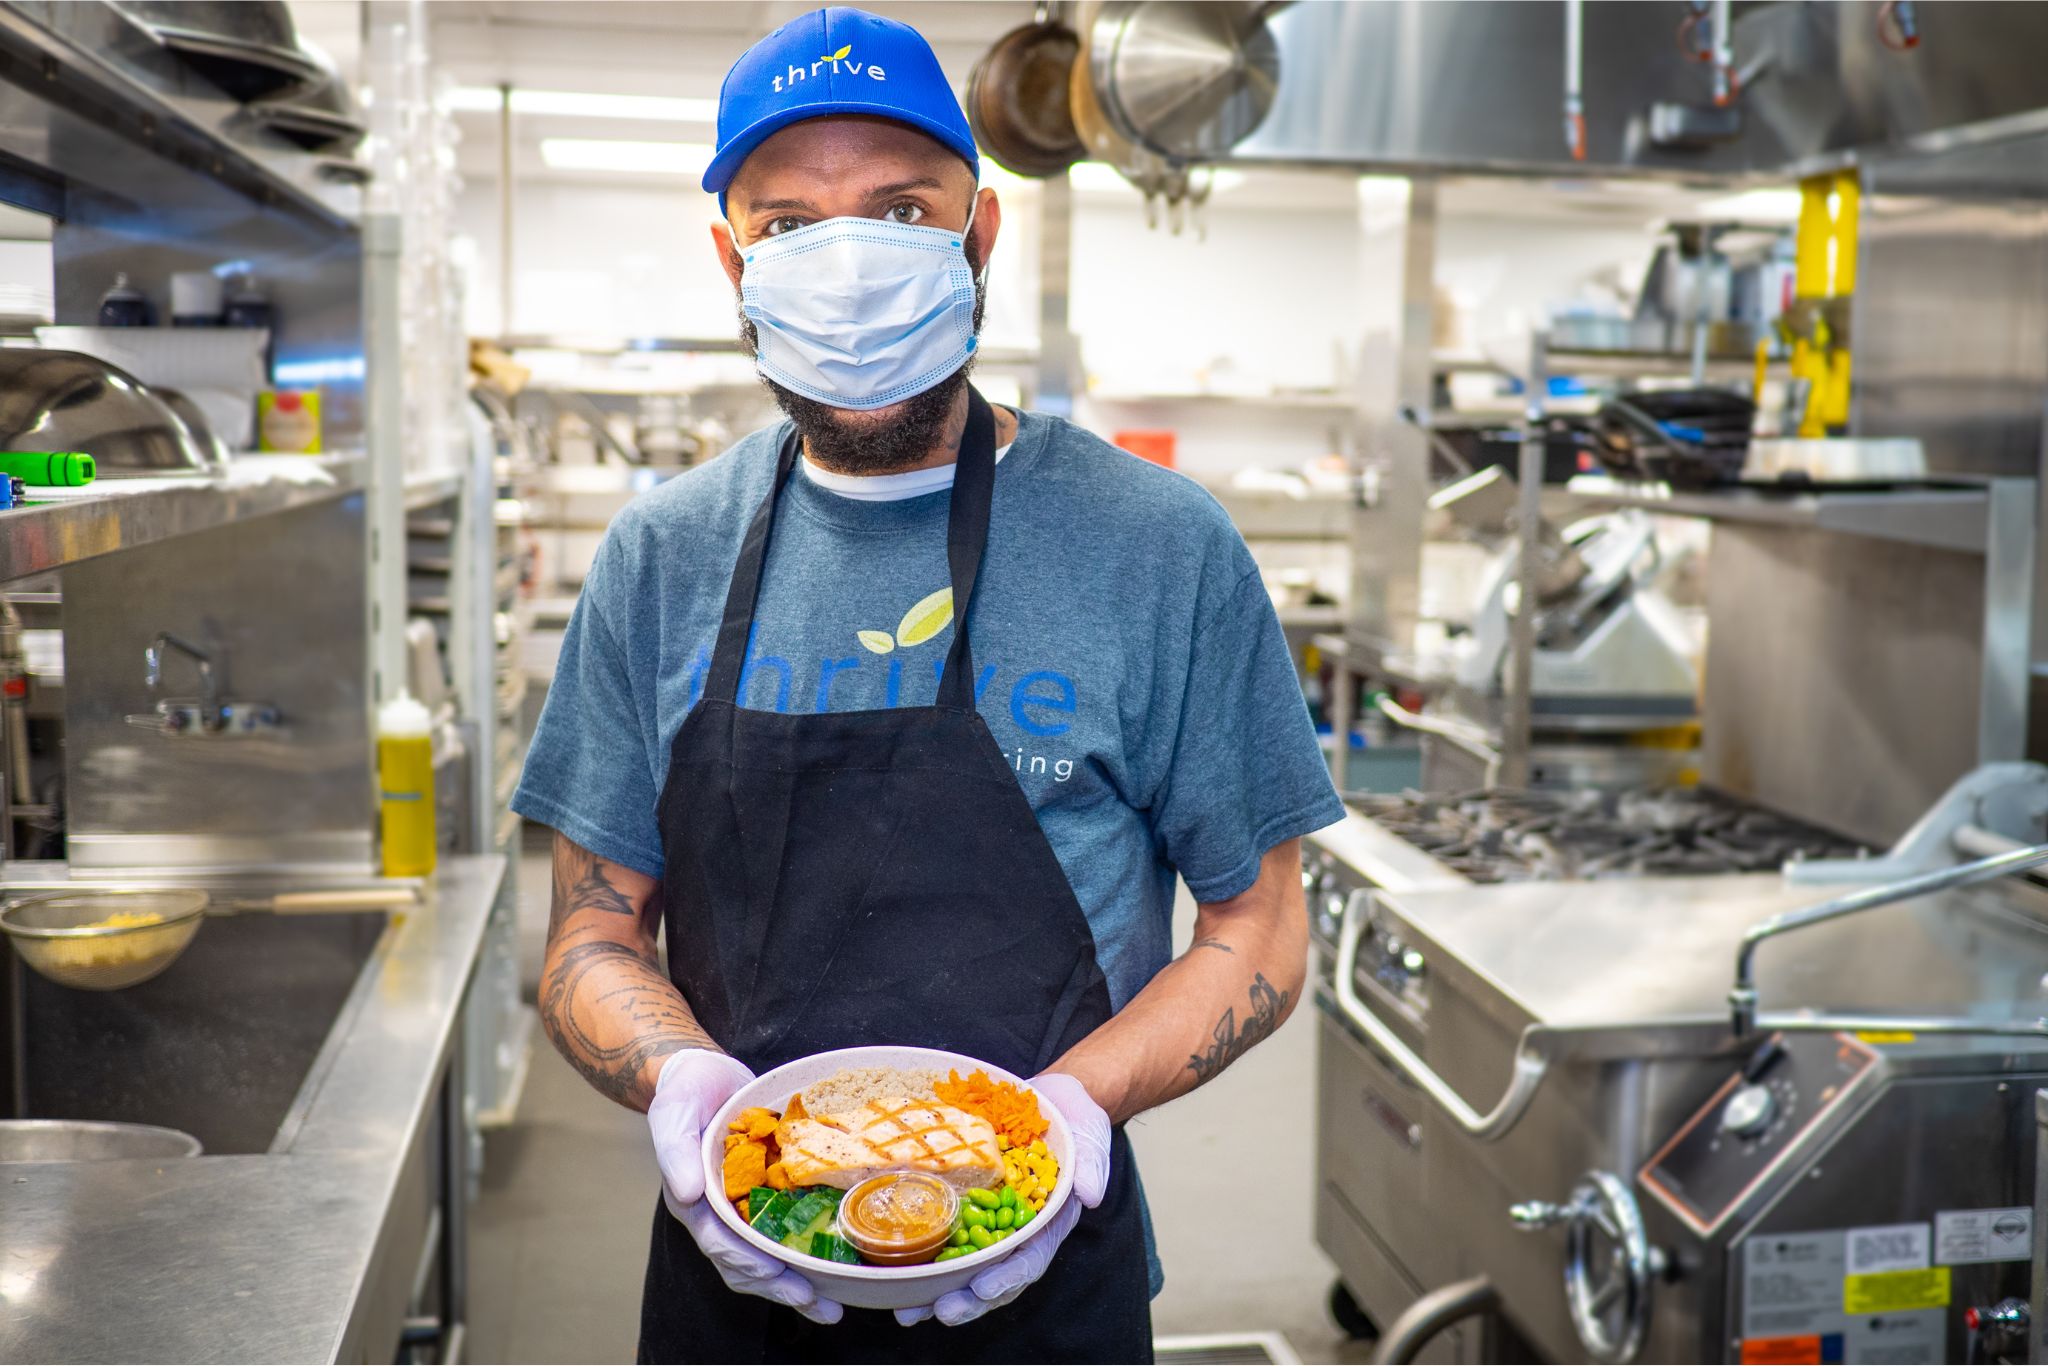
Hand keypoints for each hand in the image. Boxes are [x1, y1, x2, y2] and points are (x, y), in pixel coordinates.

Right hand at [647, 1048, 843, 1324]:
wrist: (706, 1075)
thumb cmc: (687, 1091)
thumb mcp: (675, 1112)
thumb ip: (675, 1150)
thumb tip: (687, 1193)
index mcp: (696, 1203)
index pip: (721, 1243)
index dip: (749, 1261)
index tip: (777, 1273)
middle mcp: (721, 1214)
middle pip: (748, 1263)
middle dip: (782, 1286)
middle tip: (819, 1304)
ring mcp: (746, 1208)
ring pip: (769, 1257)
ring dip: (797, 1282)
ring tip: (831, 1306)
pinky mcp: (769, 1196)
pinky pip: (788, 1232)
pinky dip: (808, 1251)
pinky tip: (839, 1264)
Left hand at [894, 1070, 1111, 1327]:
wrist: (1049, 1096)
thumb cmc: (1074, 1118)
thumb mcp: (1090, 1134)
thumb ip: (1091, 1163)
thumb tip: (1091, 1195)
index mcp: (1047, 1223)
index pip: (1029, 1259)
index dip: (1007, 1277)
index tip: (983, 1287)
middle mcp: (1016, 1230)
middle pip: (991, 1275)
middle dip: (966, 1300)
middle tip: (939, 1310)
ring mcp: (987, 1219)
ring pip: (962, 1266)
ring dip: (936, 1291)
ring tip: (907, 1311)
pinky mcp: (964, 1203)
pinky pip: (942, 1232)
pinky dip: (921, 1254)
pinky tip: (893, 1271)